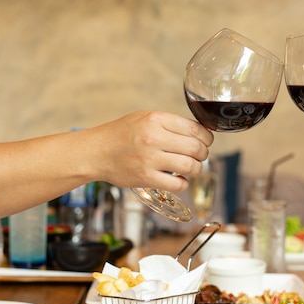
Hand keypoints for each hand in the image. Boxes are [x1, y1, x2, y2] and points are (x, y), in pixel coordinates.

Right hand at [85, 111, 213, 190]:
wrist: (96, 152)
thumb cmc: (121, 134)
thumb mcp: (145, 118)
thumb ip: (170, 124)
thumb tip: (200, 133)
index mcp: (156, 120)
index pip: (195, 128)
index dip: (206, 138)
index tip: (206, 142)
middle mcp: (154, 138)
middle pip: (196, 148)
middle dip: (203, 154)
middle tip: (200, 156)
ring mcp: (150, 159)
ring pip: (190, 166)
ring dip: (197, 169)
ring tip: (192, 168)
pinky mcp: (146, 178)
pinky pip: (178, 184)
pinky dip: (184, 184)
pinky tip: (179, 179)